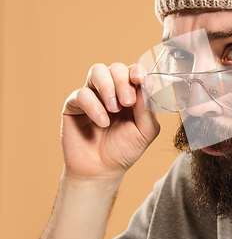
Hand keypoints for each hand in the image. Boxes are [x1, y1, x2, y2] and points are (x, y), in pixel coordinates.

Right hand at [60, 63, 159, 181]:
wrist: (102, 170)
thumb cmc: (125, 149)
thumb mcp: (145, 130)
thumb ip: (148, 106)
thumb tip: (149, 81)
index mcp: (132, 93)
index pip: (134, 71)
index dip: (138, 71)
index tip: (140, 80)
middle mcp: (112, 90)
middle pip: (116, 68)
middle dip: (123, 82)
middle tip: (127, 103)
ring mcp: (93, 95)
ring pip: (97, 71)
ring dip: (108, 87)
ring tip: (114, 109)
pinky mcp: (74, 104)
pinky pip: (81, 93)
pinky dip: (94, 106)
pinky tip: (102, 122)